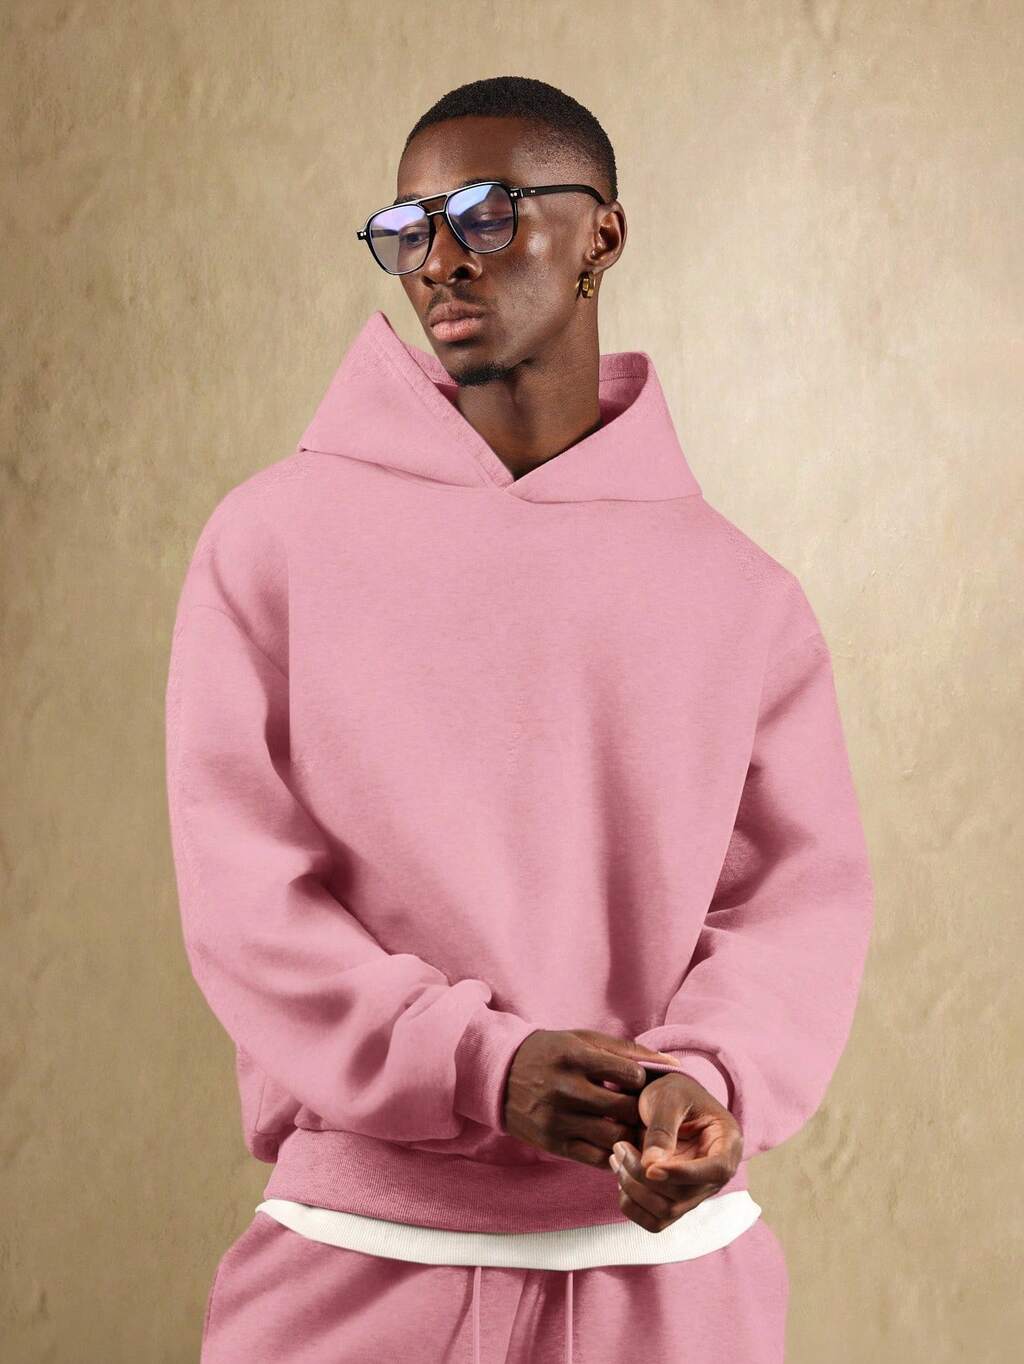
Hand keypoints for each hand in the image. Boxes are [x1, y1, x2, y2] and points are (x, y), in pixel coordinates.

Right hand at [503, 1028, 681, 1168]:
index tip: (643, 1084)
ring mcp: (558, 1119)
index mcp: (574, 1057)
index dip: (644, 1081)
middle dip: (643, 1112)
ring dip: (633, 1136)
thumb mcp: (582, 1040)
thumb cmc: (551, 1053)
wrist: (499, 1075)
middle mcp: (565, 1088)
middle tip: (652, 1113)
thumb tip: (672, 1064)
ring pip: (614, 1136)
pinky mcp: (553, 1143)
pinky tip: (622, 1146)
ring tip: (640, 1130)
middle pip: (624, 1109)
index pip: (630, 1075)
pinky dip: (615, 1154)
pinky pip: (596, 1158)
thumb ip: (626, 1051)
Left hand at [608, 1071, 741, 1232]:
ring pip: (665, 1212)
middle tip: (619, 1146)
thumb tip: (651, 1168)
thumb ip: (662, 1129)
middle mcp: (715, 1174)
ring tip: (618, 1155)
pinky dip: (631, 1203)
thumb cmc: (673, 1090)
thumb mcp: (669, 1097)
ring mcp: (696, 1191)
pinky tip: (621, 1174)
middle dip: (643, 1177)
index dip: (682, 1174)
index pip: (715, 1171)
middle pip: (684, 1197)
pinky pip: (654, 1221)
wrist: (666, 1098)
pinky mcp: (676, 1202)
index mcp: (727, 1143)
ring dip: (633, 1188)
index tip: (650, 1167)